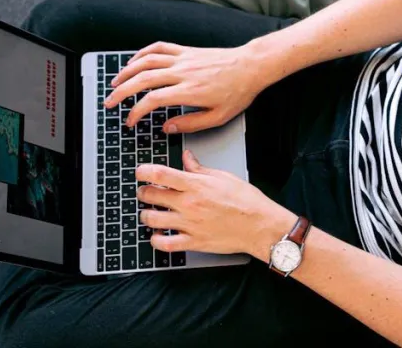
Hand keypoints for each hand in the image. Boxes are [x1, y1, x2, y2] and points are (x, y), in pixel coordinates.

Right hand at [105, 42, 271, 133]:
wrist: (250, 66)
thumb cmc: (238, 92)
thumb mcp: (218, 117)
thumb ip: (190, 123)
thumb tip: (167, 128)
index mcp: (189, 91)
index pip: (152, 100)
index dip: (136, 112)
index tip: (131, 121)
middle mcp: (182, 72)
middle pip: (141, 79)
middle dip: (121, 92)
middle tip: (110, 102)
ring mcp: (182, 58)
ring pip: (146, 61)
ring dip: (126, 71)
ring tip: (115, 82)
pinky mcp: (186, 50)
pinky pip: (158, 48)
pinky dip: (142, 53)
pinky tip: (134, 61)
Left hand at [136, 150, 296, 258]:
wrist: (260, 226)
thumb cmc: (247, 201)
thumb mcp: (224, 177)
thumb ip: (200, 168)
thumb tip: (187, 157)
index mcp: (196, 185)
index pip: (160, 174)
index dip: (144, 171)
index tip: (140, 171)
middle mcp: (189, 204)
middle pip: (151, 196)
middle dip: (143, 192)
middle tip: (145, 192)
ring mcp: (189, 224)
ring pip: (152, 219)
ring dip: (146, 215)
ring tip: (149, 213)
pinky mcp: (193, 242)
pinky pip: (165, 244)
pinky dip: (155, 240)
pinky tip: (157, 235)